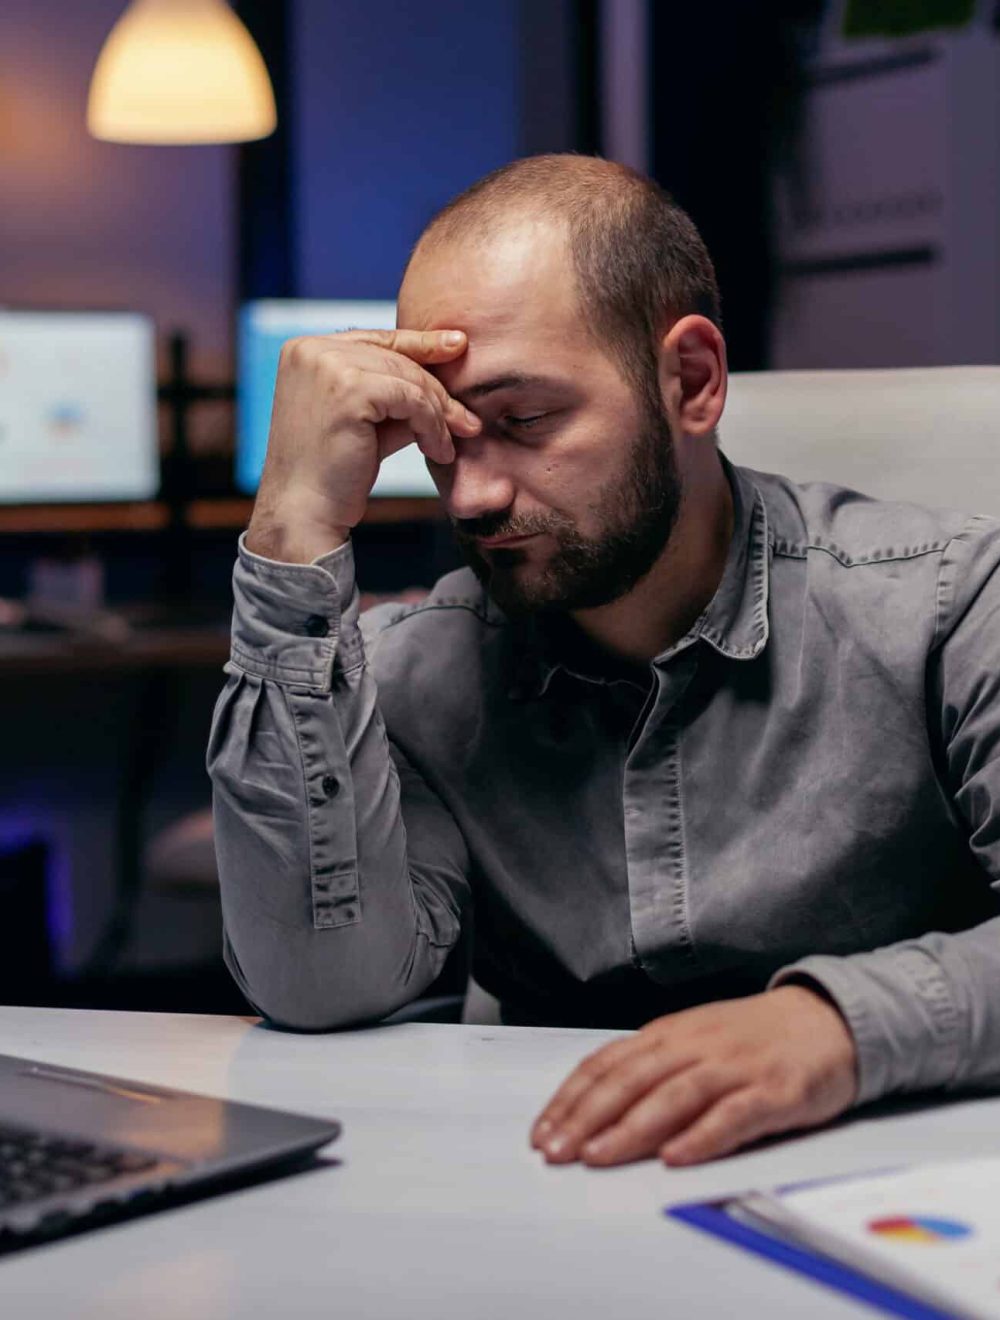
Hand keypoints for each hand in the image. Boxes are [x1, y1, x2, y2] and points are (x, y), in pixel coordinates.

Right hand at [246, 328, 481, 562]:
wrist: (305, 510)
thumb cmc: (333, 473)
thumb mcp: (367, 421)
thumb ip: (396, 396)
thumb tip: (445, 384)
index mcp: (306, 349)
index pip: (375, 339)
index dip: (419, 343)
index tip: (458, 345)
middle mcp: (312, 349)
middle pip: (396, 358)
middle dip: (437, 391)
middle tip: (467, 422)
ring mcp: (328, 365)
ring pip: (408, 379)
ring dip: (438, 414)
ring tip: (450, 444)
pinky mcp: (349, 388)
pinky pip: (411, 400)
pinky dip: (432, 426)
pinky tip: (438, 451)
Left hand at [530, 985, 857, 1166]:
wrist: (829, 1019)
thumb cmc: (754, 1038)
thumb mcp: (695, 1041)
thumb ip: (654, 1069)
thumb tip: (597, 1108)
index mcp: (670, 1034)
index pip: (608, 1063)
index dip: (572, 1098)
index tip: (542, 1131)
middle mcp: (696, 1046)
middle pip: (631, 1080)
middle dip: (587, 1117)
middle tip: (555, 1152)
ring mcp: (735, 1067)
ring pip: (673, 1096)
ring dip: (631, 1128)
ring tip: (598, 1156)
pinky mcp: (775, 1091)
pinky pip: (734, 1114)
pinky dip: (702, 1135)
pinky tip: (677, 1157)